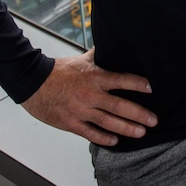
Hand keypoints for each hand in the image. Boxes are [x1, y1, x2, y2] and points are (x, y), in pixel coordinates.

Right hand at [21, 48, 156, 145]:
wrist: (32, 82)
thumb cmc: (58, 71)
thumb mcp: (81, 60)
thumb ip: (99, 56)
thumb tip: (111, 44)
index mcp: (94, 77)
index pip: (121, 80)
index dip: (138, 84)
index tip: (151, 88)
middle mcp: (90, 95)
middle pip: (119, 106)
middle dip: (139, 114)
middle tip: (154, 120)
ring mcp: (80, 111)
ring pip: (108, 123)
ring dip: (127, 128)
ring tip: (141, 132)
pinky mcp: (70, 123)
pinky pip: (90, 133)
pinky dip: (103, 138)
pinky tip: (115, 141)